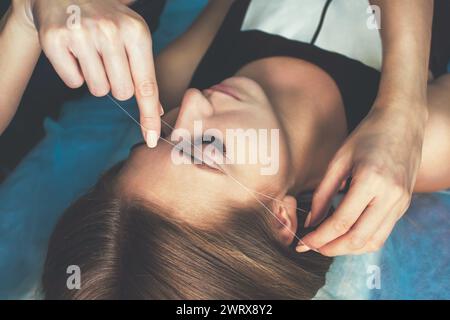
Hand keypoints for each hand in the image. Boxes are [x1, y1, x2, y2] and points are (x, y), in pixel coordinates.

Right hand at [23, 0, 162, 146]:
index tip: (152, 139)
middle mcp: (110, 31)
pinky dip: (74, 73)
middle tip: (108, 61)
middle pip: (121, 92)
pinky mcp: (55, 39)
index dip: (150, 115)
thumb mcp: (135, 37)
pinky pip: (73, 82)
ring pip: (97, 90)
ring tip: (91, 53)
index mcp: (137, 32)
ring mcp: (82, 34)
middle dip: (116, 84)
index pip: (146, 85)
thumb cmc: (108, 21)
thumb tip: (158, 111)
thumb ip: (146, 73)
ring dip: (95, 79)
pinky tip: (74, 52)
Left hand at [298, 104, 426, 255]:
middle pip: (358, 238)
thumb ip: (323, 193)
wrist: (403, 122)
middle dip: (331, 248)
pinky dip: (362, 240)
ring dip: (347, 249)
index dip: (319, 237)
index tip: (302, 242)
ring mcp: (401, 203)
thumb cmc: (367, 135)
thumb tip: (310, 222)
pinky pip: (382, 233)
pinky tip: (345, 235)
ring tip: (326, 244)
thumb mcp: (339, 160)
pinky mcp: (404, 205)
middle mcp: (391, 196)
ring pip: (372, 242)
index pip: (341, 222)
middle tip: (311, 247)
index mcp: (372, 181)